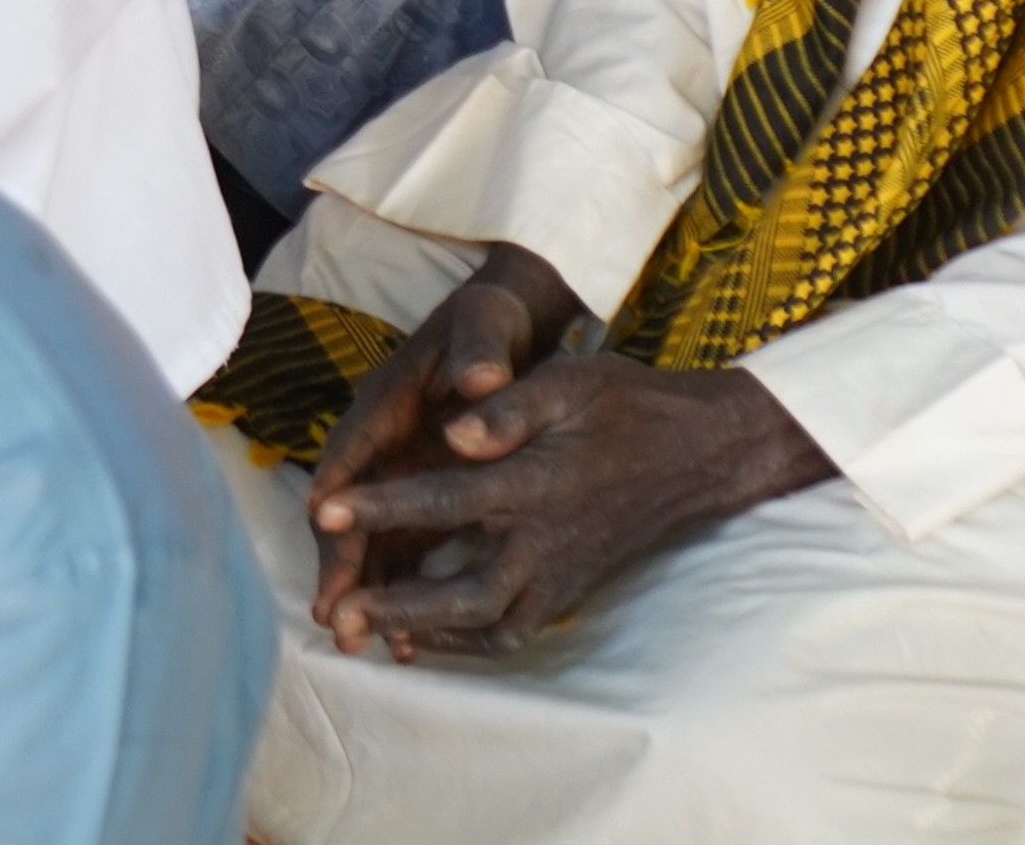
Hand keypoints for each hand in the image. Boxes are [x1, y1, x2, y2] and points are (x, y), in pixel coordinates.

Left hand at [307, 247, 828, 658]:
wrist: (698, 452)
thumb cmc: (625, 404)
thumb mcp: (568, 382)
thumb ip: (508, 408)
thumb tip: (453, 428)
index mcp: (537, 483)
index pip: (448, 500)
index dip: (384, 506)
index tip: (326, 511)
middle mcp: (547, 541)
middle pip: (464, 593)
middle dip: (396, 605)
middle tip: (337, 611)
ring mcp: (560, 574)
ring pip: (488, 626)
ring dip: (425, 633)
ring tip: (365, 632)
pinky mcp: (569, 591)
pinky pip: (514, 632)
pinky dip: (467, 641)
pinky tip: (423, 633)